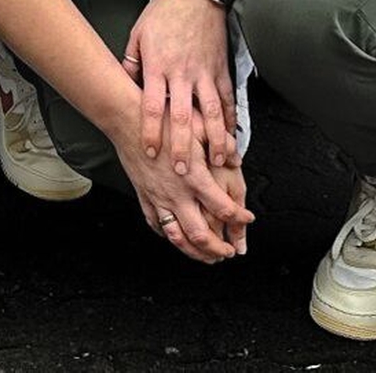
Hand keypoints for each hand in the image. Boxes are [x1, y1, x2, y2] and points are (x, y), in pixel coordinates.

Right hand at [112, 107, 250, 264]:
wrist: (127, 118)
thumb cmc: (162, 119)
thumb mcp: (199, 126)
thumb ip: (221, 142)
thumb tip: (236, 156)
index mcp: (194, 178)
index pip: (224, 209)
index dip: (240, 218)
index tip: (248, 218)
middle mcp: (177, 194)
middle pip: (201, 235)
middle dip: (219, 249)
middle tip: (230, 252)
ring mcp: (158, 198)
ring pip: (178, 238)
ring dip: (195, 253)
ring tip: (207, 257)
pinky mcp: (144, 196)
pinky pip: (156, 224)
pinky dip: (168, 236)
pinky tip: (175, 238)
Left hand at [124, 0, 238, 174]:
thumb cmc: (165, 12)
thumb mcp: (138, 34)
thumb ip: (131, 62)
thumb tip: (125, 86)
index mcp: (159, 65)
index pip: (152, 106)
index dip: (150, 132)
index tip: (149, 153)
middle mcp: (182, 73)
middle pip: (183, 117)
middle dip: (183, 147)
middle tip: (182, 171)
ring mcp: (204, 72)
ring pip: (212, 113)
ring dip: (215, 140)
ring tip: (217, 162)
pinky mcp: (220, 69)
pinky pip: (228, 99)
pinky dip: (231, 120)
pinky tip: (233, 137)